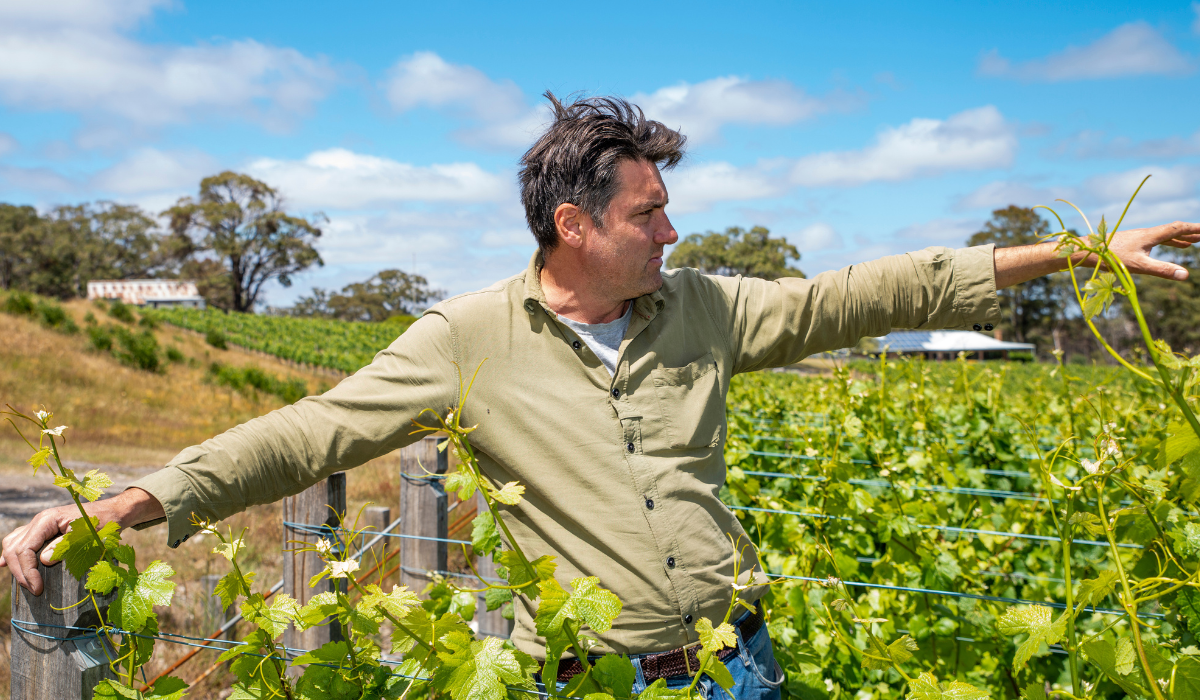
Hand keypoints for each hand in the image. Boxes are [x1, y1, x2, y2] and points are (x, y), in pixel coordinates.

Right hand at [1, 487, 163, 594]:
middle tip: (34, 589)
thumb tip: (43, 561)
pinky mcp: (44, 529)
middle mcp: (39, 521)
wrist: (113, 512)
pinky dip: (14, 552)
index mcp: (46, 520)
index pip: (24, 548)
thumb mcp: (86, 536)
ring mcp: (40, 524)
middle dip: (20, 571)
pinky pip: (20, 540)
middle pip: (15, 548)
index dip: (27, 570)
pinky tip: (6, 563)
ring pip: (13, 543)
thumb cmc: (102, 523)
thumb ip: (63, 547)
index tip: (38, 588)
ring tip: (22, 581)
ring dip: (14, 563)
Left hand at [996, 221, 1199, 288]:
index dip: (1194, 229)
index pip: (1178, 228)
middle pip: (1173, 230)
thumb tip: (1186, 275)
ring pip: (1162, 236)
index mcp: (1150, 235)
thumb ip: (1163, 270)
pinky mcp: (1128, 243)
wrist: (1084, 251)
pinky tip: (1160, 250)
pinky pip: (1151, 241)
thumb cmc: (1110, 259)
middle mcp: (1145, 233)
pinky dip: (1162, 244)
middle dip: (1190, 233)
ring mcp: (1136, 238)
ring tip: (1191, 244)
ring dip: (1178, 239)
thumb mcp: (1139, 266)